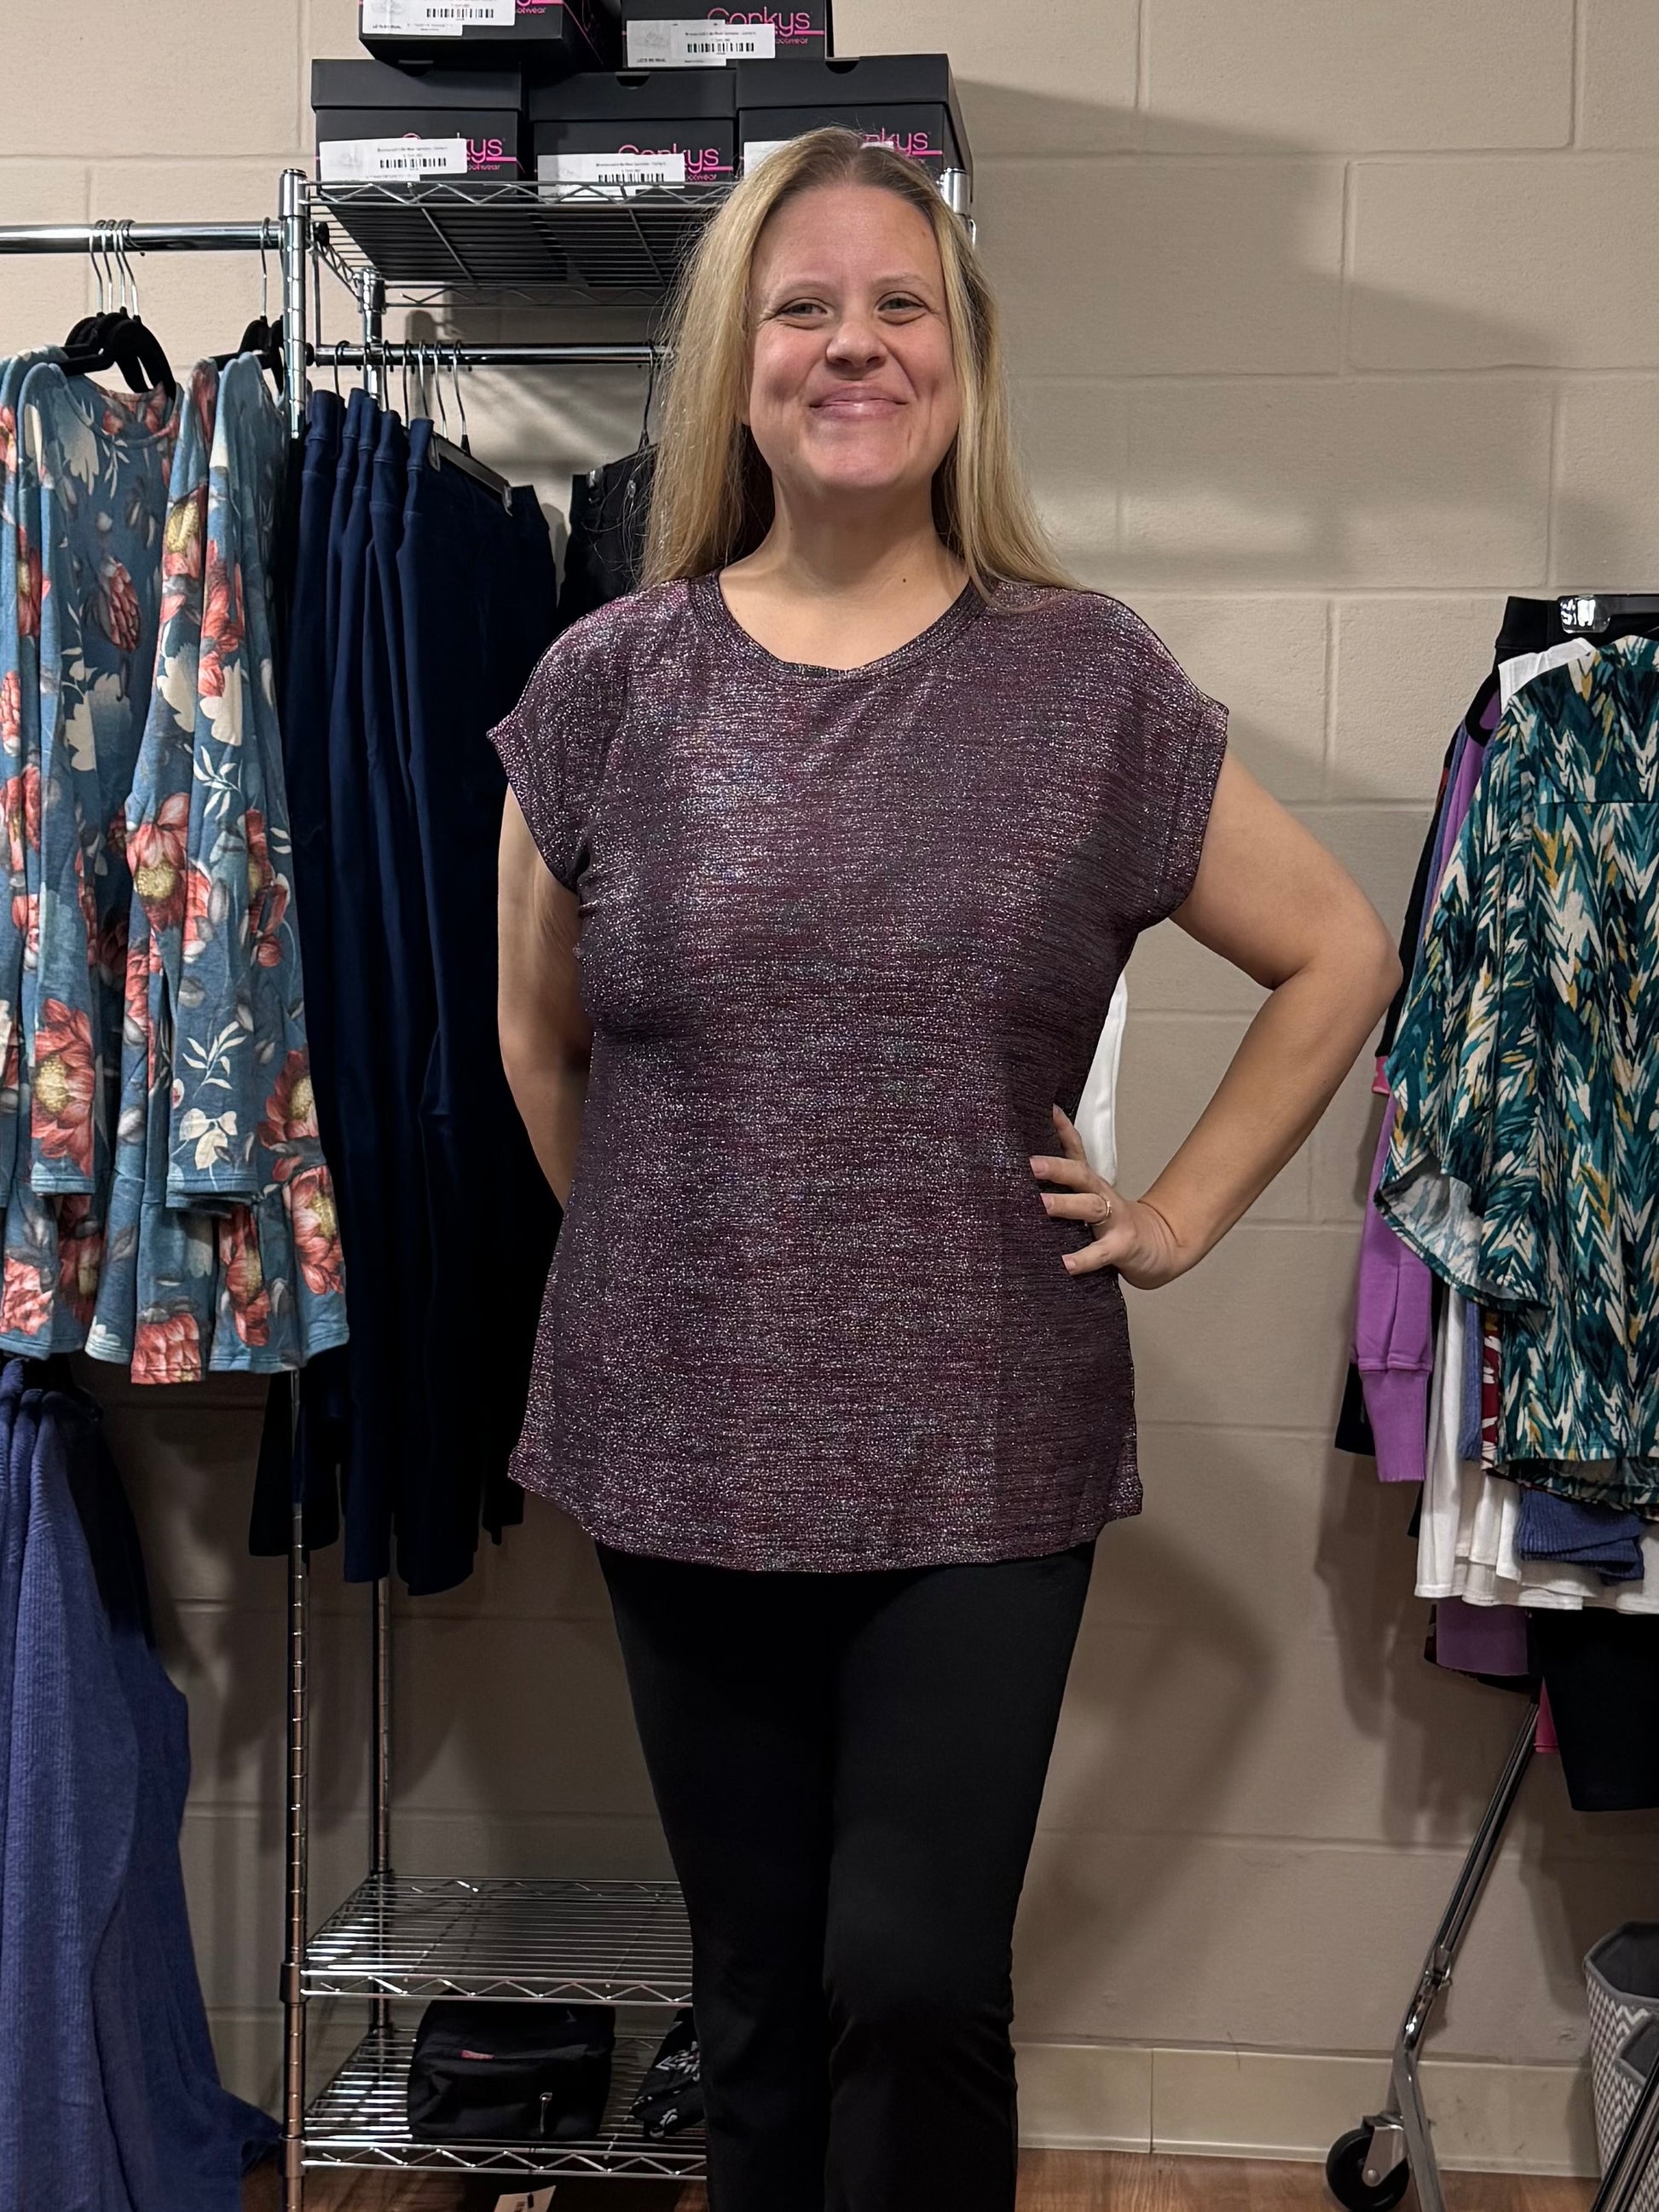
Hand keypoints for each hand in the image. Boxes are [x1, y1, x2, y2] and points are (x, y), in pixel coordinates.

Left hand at [1029, 1104, 1190, 1289]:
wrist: (1162, 1248)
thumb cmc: (1118, 1227)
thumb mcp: (1091, 1204)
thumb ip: (1065, 1194)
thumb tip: (1022, 1183)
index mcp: (1093, 1186)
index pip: (1077, 1152)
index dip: (1063, 1130)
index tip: (1046, 1110)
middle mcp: (1103, 1198)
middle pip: (1080, 1175)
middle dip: (1055, 1167)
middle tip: (1030, 1164)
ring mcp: (1115, 1221)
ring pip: (1090, 1207)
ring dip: (1065, 1204)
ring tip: (1040, 1204)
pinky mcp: (1122, 1247)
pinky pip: (1100, 1252)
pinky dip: (1082, 1259)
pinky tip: (1065, 1264)